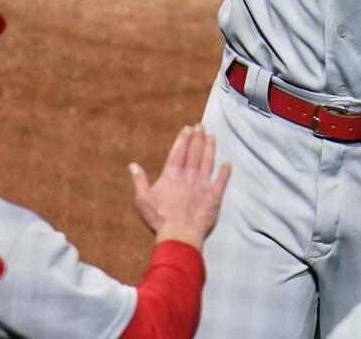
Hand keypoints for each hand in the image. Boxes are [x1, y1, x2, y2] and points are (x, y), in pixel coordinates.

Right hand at [128, 124, 230, 249]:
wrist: (180, 234)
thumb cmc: (160, 218)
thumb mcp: (143, 199)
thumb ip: (139, 181)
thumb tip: (132, 165)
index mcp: (171, 175)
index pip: (178, 152)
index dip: (183, 139)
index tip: (187, 129)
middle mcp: (188, 175)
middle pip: (194, 152)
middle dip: (198, 137)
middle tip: (201, 126)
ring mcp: (203, 185)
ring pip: (208, 161)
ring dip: (210, 147)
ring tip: (212, 136)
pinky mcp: (214, 196)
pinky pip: (221, 181)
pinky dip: (225, 171)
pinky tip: (227, 163)